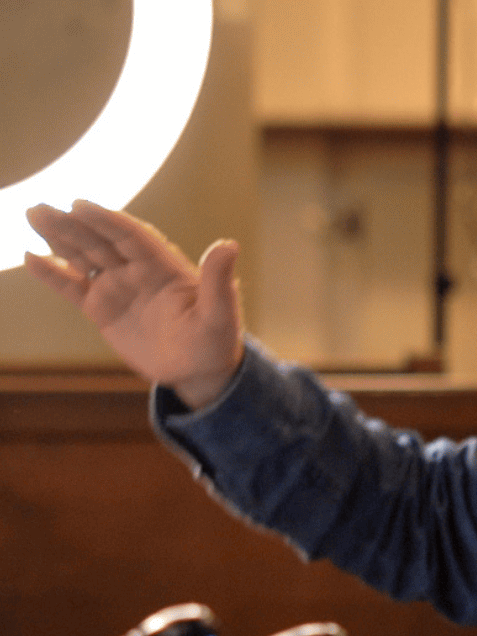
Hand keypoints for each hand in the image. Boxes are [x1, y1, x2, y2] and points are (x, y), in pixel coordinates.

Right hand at [25, 200, 243, 408]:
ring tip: (33, 215)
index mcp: (164, 266)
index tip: (81, 205)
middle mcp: (136, 270)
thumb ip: (219, 282)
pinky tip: (30, 257)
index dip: (107, 221)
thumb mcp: (220, 315)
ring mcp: (117, 286)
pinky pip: (73, 287)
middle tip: (41, 208)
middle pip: (100, 241)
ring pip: (82, 256)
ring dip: (57, 238)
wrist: (200, 371)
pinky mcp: (102, 308)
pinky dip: (52, 274)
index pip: (131, 236)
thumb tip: (229, 245)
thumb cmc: (215, 341)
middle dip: (72, 225)